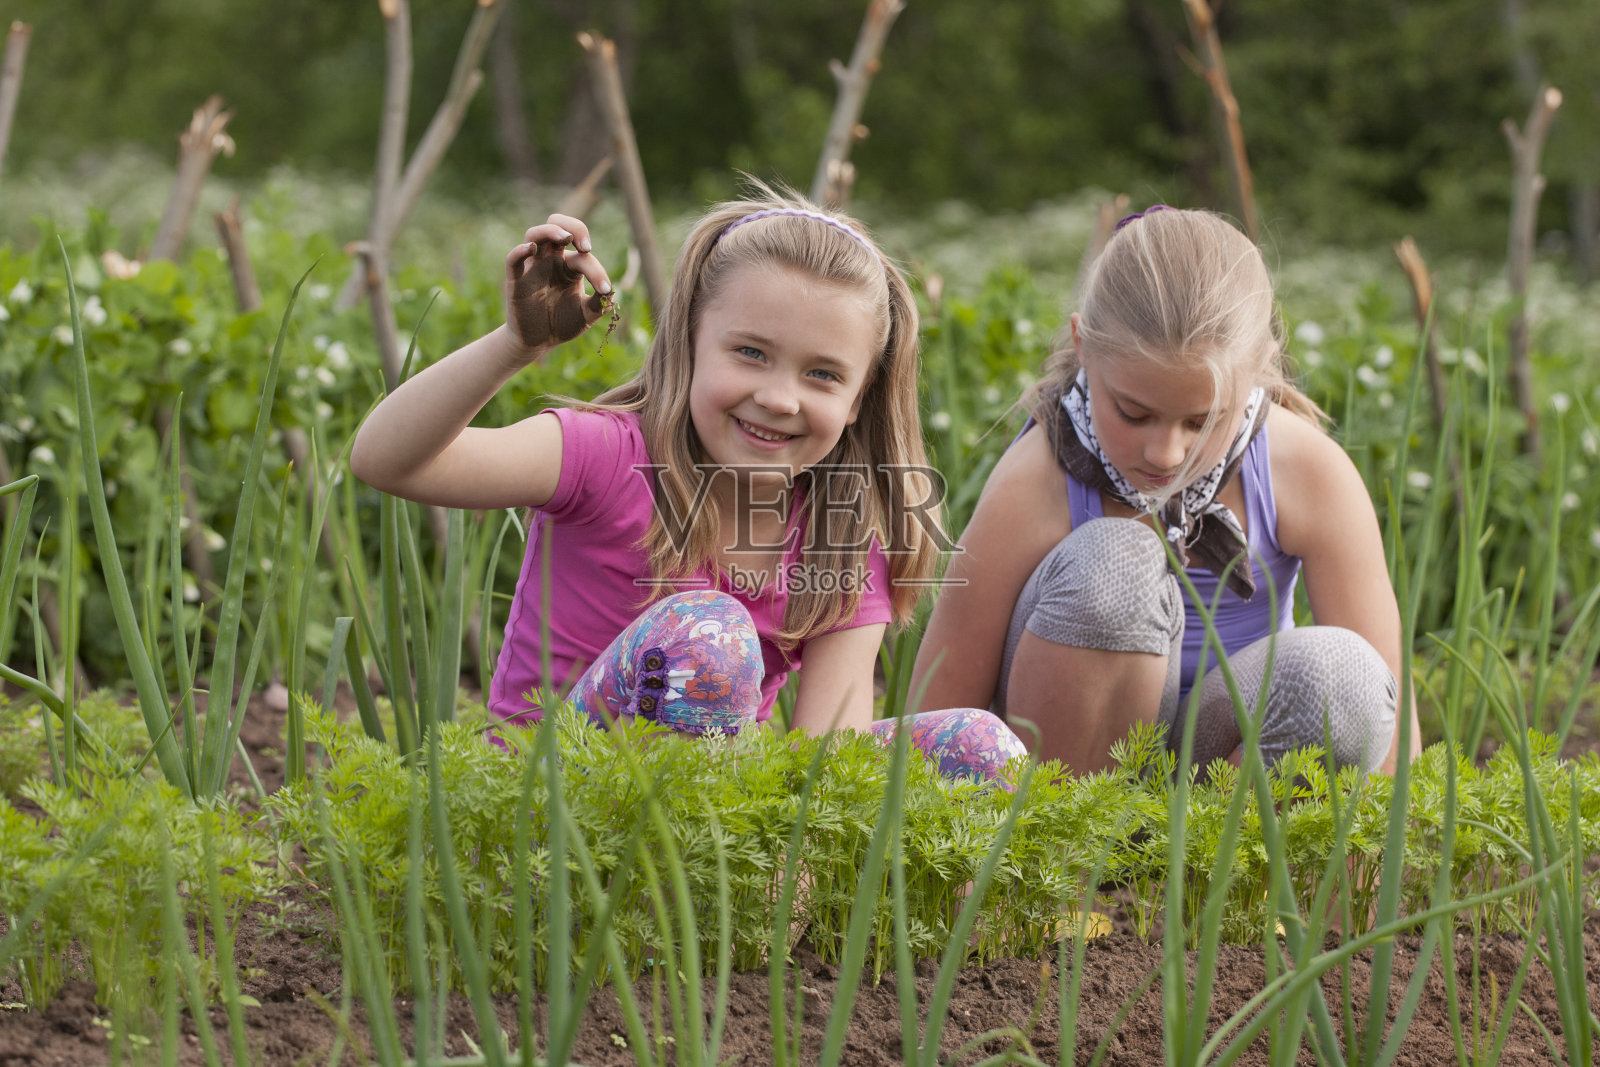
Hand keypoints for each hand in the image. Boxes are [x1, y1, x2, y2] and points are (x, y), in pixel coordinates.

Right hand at [503, 214, 614, 357]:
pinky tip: (531, 249)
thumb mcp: (586, 314)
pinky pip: (513, 259)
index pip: (583, 256)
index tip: (605, 289)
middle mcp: (551, 260)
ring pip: (535, 234)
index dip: (597, 270)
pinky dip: (520, 250)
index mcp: (569, 265)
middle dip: (574, 227)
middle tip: (586, 246)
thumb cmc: (562, 323)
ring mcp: (532, 267)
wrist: (538, 342)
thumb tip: (611, 292)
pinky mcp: (516, 280)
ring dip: (551, 231)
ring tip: (566, 237)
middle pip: (557, 225)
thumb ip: (599, 303)